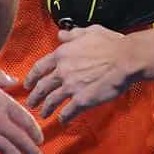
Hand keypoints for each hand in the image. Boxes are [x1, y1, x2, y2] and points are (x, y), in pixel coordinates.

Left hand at [25, 25, 139, 121]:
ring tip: (42, 114)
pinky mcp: (83, 100)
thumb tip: (61, 34)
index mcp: (62, 55)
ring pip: (52, 100)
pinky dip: (64, 117)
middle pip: (42, 86)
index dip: (31, 77)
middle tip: (30, 103)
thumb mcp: (88, 32)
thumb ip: (72, 34)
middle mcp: (62, 71)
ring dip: (45, 108)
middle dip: (34, 96)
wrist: (126, 59)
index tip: (27, 84)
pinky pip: (69, 111)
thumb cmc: (111, 44)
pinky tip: (62, 120)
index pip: (39, 68)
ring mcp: (71, 86)